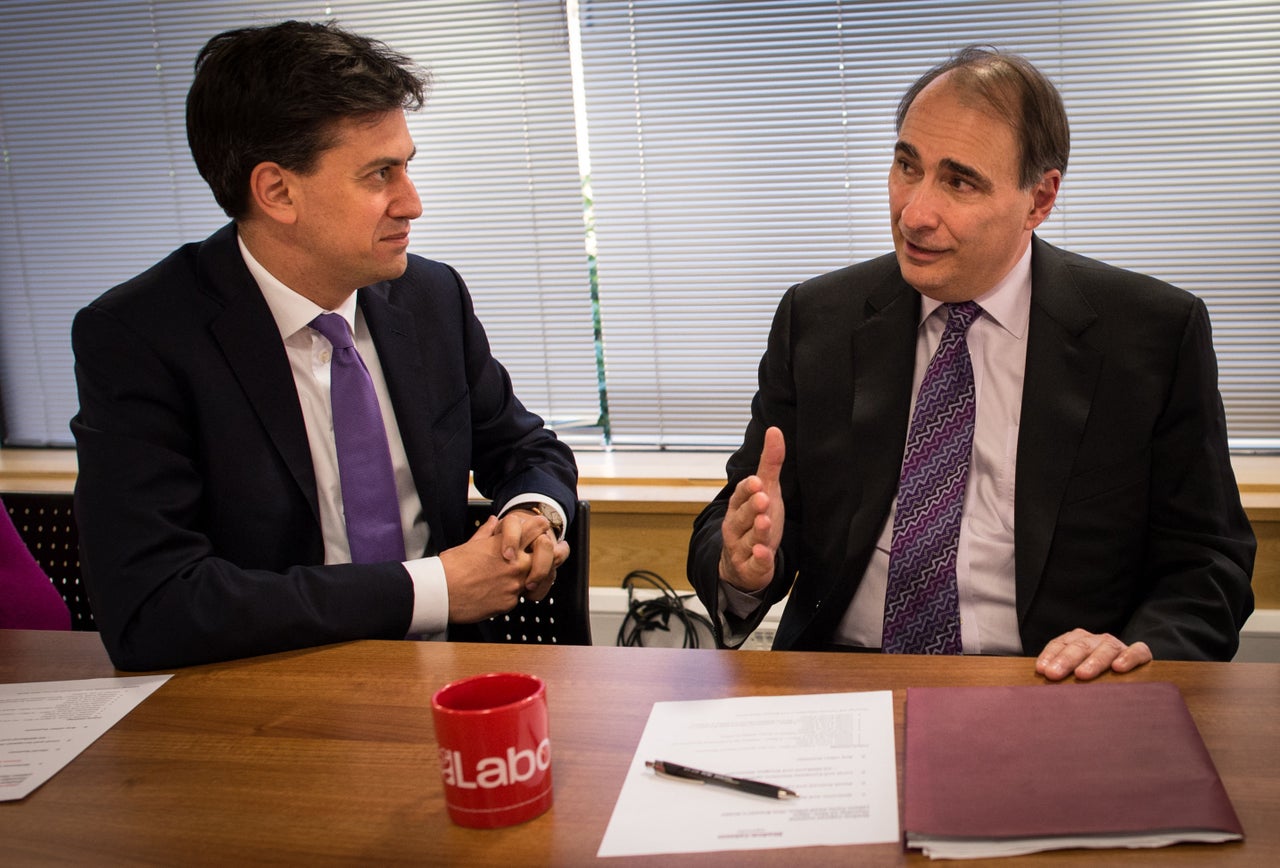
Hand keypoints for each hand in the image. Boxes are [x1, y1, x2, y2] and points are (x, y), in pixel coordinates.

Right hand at [439, 513, 564, 621]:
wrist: (440, 592)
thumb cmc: (450, 567)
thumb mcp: (469, 545)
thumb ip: (487, 534)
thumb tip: (494, 522)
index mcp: (506, 545)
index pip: (536, 528)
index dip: (541, 526)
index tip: (544, 527)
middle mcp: (516, 563)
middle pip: (548, 554)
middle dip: (555, 552)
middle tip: (560, 550)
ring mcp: (515, 584)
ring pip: (535, 578)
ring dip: (533, 576)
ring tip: (530, 574)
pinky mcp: (509, 603)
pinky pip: (517, 597)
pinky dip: (511, 594)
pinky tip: (498, 592)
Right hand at [718, 425, 784, 592]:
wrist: (742, 564)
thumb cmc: (755, 522)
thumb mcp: (766, 492)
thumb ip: (770, 464)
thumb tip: (775, 431)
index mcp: (738, 506)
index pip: (741, 495)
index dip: (748, 489)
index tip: (757, 481)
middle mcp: (736, 526)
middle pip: (742, 516)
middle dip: (752, 508)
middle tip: (762, 498)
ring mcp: (742, 548)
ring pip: (749, 539)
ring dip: (757, 531)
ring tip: (765, 522)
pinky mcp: (750, 568)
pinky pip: (753, 564)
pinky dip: (758, 560)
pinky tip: (764, 554)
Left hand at [1035, 629, 1152, 681]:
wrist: (1132, 679)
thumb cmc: (1095, 683)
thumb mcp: (1076, 678)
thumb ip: (1061, 679)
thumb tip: (1040, 695)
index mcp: (1078, 642)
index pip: (1061, 644)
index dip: (1050, 655)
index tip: (1041, 670)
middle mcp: (1096, 641)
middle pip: (1080, 646)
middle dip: (1065, 660)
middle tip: (1053, 674)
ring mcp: (1117, 646)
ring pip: (1106, 648)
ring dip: (1093, 661)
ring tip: (1082, 674)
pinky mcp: (1140, 654)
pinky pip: (1137, 651)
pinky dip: (1128, 657)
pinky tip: (1119, 668)